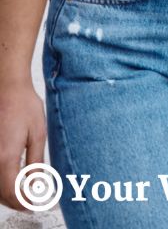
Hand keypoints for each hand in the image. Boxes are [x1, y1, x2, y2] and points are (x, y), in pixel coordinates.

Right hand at [0, 79, 46, 210]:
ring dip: (6, 192)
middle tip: (32, 200)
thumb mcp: (38, 134)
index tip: (35, 205)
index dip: (23, 203)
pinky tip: (13, 176)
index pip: (11, 192)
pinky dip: (1, 180)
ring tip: (25, 189)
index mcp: (6, 157)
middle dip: (15, 201)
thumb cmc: (24, 106)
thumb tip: (36, 184)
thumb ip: (35, 162)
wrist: (8, 88)